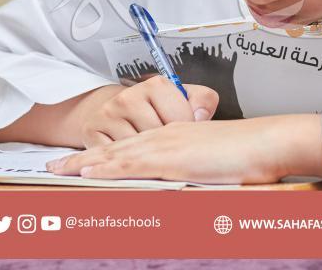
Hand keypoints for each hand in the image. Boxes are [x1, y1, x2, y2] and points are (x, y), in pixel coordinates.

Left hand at [46, 113, 321, 184]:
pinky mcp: (173, 159)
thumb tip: (185, 185)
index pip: (131, 144)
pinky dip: (106, 168)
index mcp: (176, 136)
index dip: (104, 153)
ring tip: (58, 169)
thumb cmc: (250, 153)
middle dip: (83, 157)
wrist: (266, 142)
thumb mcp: (216, 164)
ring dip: (85, 162)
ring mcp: (168, 146)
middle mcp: (167, 137)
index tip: (82, 160)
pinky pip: (132, 164)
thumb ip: (195, 172)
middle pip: (116, 147)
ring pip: (116, 154)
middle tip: (55, 164)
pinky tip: (88, 173)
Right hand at [76, 76, 218, 147]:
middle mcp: (129, 97)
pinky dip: (126, 162)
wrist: (118, 108)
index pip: (180, 120)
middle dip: (165, 146)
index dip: (185, 132)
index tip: (181, 131)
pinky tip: (131, 154)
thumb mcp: (184, 98)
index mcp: (156, 85)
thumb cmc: (157, 107)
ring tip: (147, 146)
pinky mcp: (91, 132)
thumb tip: (201, 118)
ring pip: (137, 151)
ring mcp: (108, 114)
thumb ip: (203, 101)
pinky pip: (115, 159)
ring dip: (145, 156)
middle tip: (163, 143)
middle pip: (158, 137)